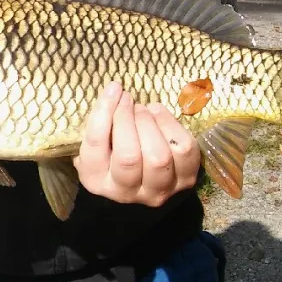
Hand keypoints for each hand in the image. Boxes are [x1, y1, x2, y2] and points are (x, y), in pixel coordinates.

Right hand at [73, 82, 200, 207]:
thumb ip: (103, 120)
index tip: (113, 88)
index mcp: (96, 180)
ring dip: (150, 123)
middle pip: (129, 157)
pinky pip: (183, 150)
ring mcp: (159, 190)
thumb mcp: (99, 139)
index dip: (104, 112)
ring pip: (158, 157)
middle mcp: (126, 192)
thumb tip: (115, 91)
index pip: (96, 146)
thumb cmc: (113, 151)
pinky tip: (159, 115)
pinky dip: (171, 124)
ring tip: (144, 110)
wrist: (145, 179)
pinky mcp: (185, 179)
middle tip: (128, 99)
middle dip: (128, 119)